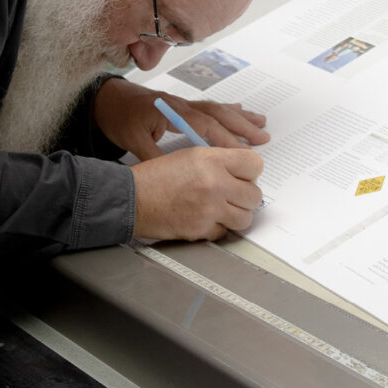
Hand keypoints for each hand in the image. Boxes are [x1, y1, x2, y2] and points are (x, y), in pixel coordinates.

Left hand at [93, 78, 269, 159]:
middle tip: (263, 137)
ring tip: (261, 125)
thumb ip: (153, 156)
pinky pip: (211, 108)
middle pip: (217, 114)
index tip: (243, 152)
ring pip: (218, 109)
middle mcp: (182, 105)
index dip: (225, 139)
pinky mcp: (183, 105)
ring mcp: (184, 103)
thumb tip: (173, 174)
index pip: (204, 125)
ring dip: (240, 117)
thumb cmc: (119, 118)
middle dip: (242, 126)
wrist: (107, 99)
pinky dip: (228, 111)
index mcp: (171, 111)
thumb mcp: (132, 141)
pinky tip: (240, 111)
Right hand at [131, 147, 263, 240]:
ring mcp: (210, 209)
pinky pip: (225, 231)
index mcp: (212, 160)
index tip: (244, 176)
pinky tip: (205, 218)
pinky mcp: (202, 229)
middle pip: (255, 195)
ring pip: (245, 218)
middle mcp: (215, 183)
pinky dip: (218, 228)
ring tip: (221, 209)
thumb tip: (243, 172)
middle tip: (233, 195)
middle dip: (245, 196)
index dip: (250, 171)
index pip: (255, 164)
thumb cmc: (156, 176)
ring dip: (236, 214)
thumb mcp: (191, 155)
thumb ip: (220, 161)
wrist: (132, 198)